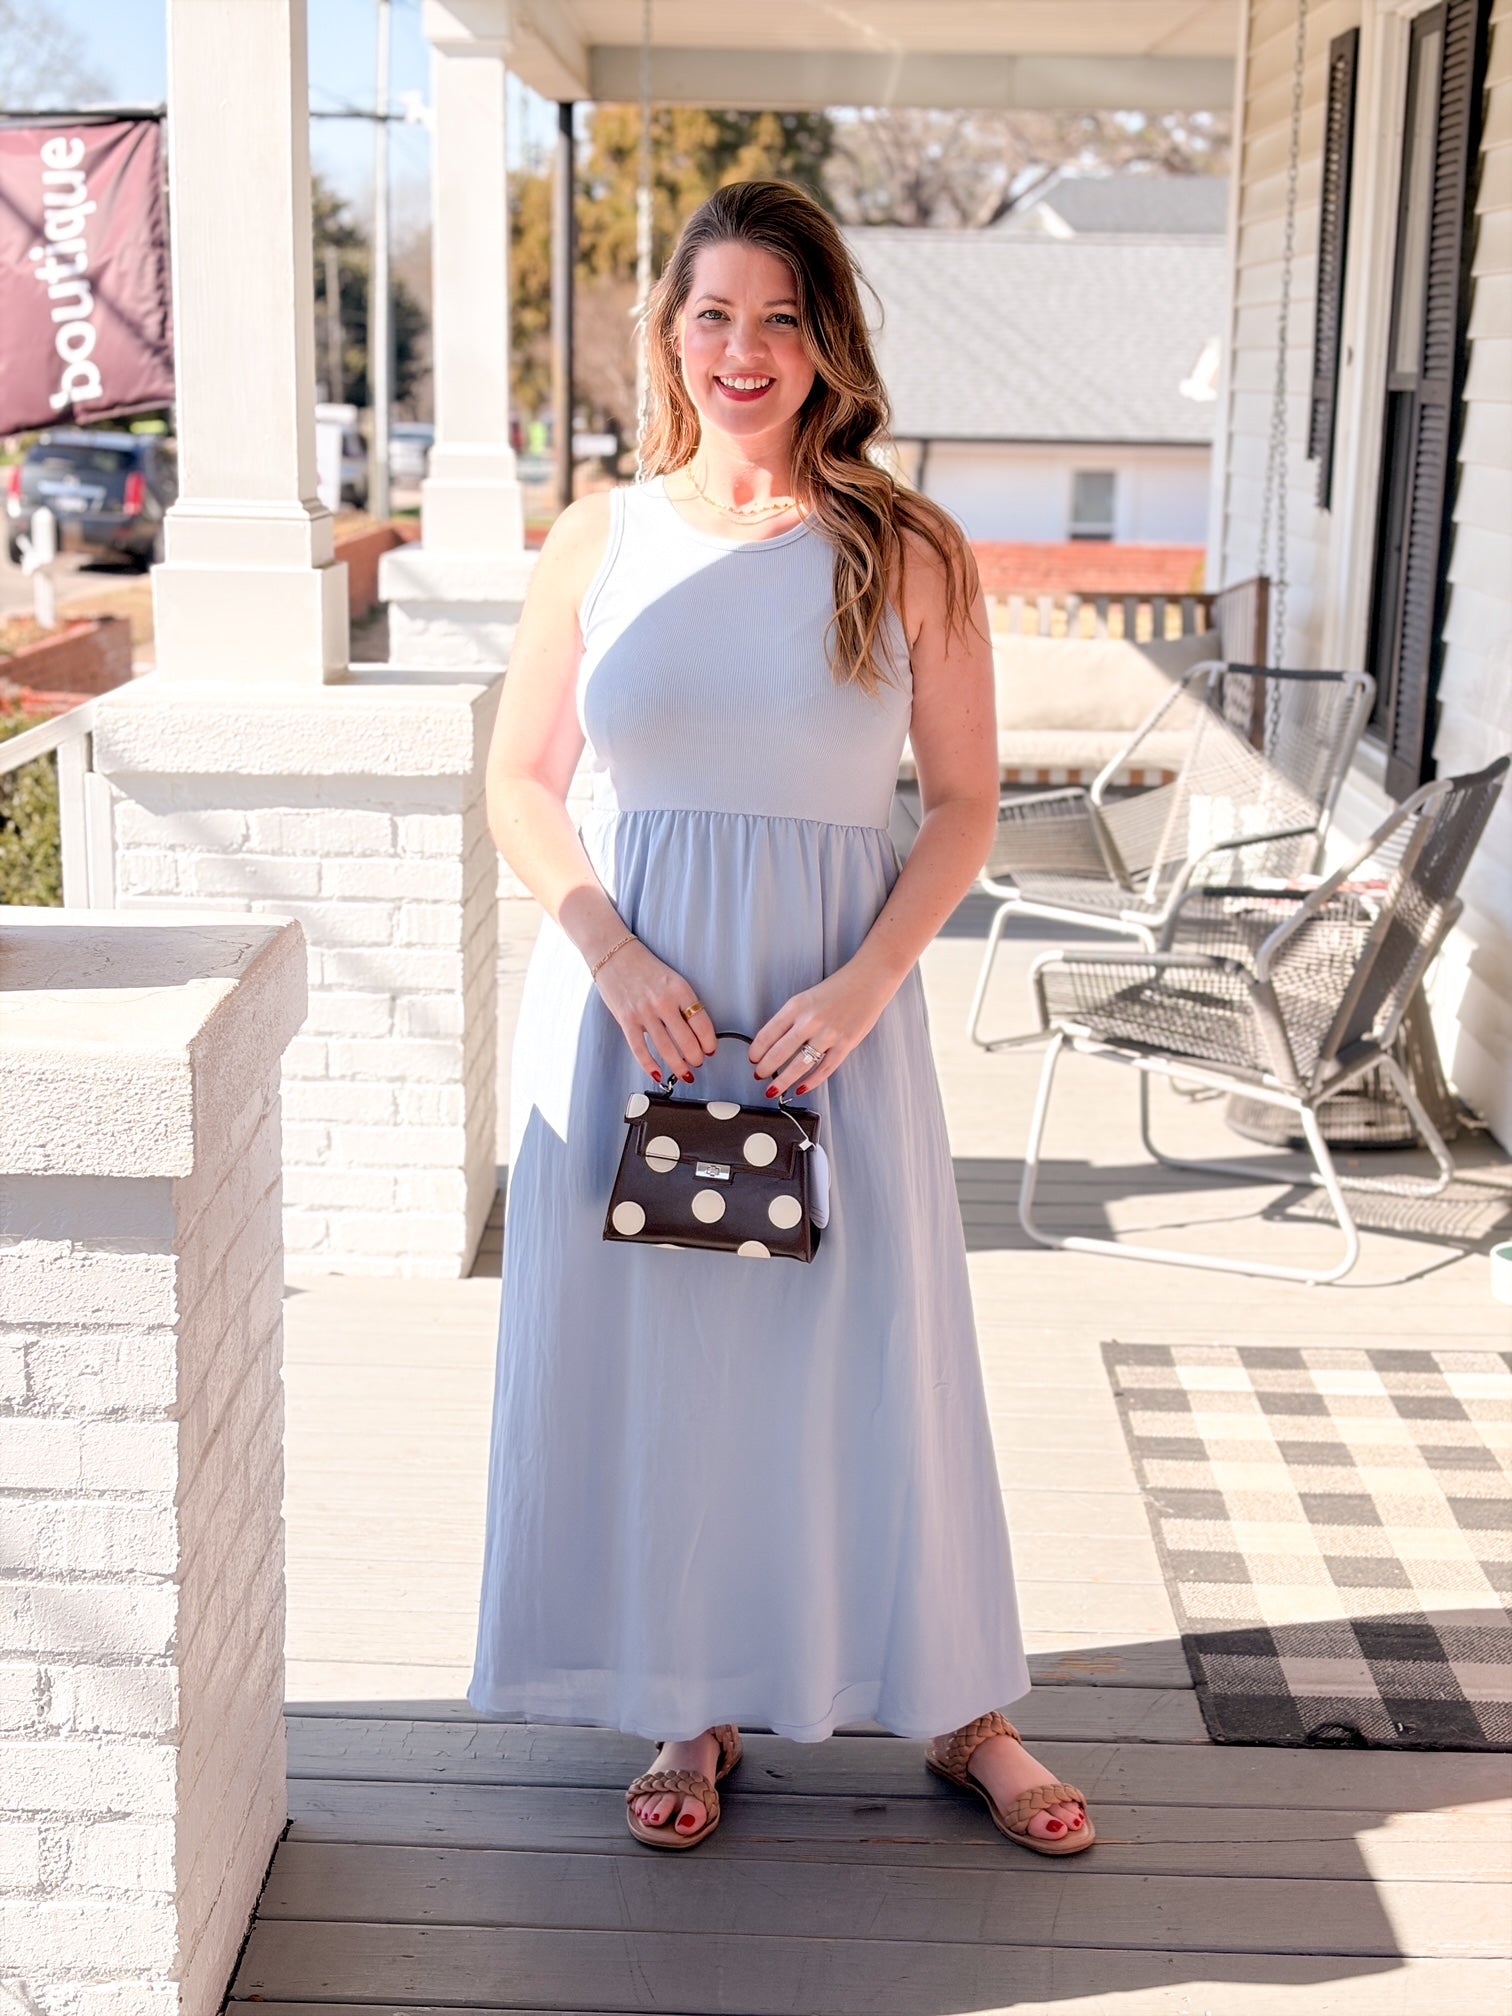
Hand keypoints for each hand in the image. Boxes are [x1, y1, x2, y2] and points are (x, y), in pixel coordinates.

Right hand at [595, 940, 715, 1083]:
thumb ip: (683, 1003)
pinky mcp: (626, 1019)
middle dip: (696, 1058)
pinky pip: (640, 1049)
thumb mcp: (672, 979)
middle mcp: (663, 1001)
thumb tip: (696, 1031)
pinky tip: (658, 1073)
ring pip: (666, 1049)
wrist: (613, 954)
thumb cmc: (644, 967)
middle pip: (687, 1041)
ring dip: (678, 1066)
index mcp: (680, 989)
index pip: (702, 1023)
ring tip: (685, 1073)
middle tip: (699, 1062)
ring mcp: (644, 1012)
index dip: (710, 1042)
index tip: (711, 1049)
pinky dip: (650, 1065)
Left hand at [749, 965, 890, 1098]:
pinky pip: (825, 1069)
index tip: (752, 1058)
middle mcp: (810, 1020)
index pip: (767, 1033)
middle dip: (765, 1068)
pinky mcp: (846, 1044)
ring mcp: (829, 1034)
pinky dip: (811, 1082)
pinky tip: (801, 1088)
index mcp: (796, 1006)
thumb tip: (775, 1043)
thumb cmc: (839, 988)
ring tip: (774, 1089)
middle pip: (779, 1052)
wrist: (869, 980)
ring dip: (783, 1081)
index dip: (756, 1050)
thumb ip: (792, 1018)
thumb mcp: (807, 997)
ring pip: (799, 1065)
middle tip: (759, 1075)